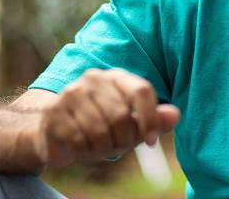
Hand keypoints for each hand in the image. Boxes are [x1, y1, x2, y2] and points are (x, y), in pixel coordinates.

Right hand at [34, 68, 179, 167]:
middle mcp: (94, 78)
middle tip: (117, 147)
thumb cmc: (99, 129)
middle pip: (121, 115)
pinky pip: (78, 138)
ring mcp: (71, 92)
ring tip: (98, 146)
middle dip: (123, 140)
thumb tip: (176, 114)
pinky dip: (83, 150)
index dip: (151, 118)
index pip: (142, 90)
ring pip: (99, 129)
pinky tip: (80, 146)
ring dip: (102, 147)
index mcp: (117, 77)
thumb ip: (154, 121)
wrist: (52, 132)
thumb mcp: (130, 127)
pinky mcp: (53, 111)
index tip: (152, 142)